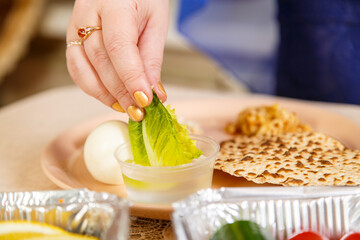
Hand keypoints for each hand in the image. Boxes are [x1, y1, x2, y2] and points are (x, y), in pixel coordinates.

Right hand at [66, 0, 168, 120]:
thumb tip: (153, 92)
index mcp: (114, 5)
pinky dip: (93, 88)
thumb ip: (152, 57)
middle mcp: (88, 14)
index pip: (119, 48)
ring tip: (126, 108)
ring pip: (82, 69)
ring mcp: (75, 25)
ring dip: (105, 95)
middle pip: (101, 62)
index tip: (145, 100)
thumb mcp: (156, 21)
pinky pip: (77, 69)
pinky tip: (111, 97)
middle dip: (121, 92)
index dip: (131, 78)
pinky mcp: (71, 37)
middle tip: (140, 111)